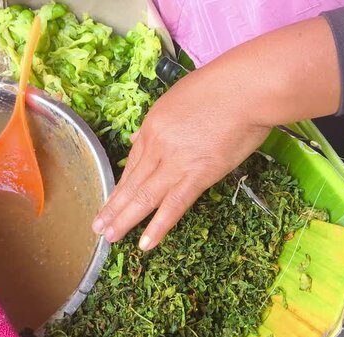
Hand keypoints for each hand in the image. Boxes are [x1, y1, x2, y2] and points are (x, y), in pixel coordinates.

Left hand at [92, 63, 271, 250]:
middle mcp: (157, 146)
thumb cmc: (221, 87)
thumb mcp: (178, 97)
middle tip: (98, 226)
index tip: (113, 200)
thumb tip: (136, 138)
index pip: (133, 162)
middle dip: (113, 206)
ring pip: (144, 196)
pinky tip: (145, 243)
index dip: (122, 185)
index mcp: (153, 126)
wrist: (245, 88)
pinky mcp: (199, 175)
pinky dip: (158, 226)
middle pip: (132, 182)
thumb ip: (158, 121)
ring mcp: (176, 162)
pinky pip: (174, 205)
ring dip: (125, 219)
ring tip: (110, 237)